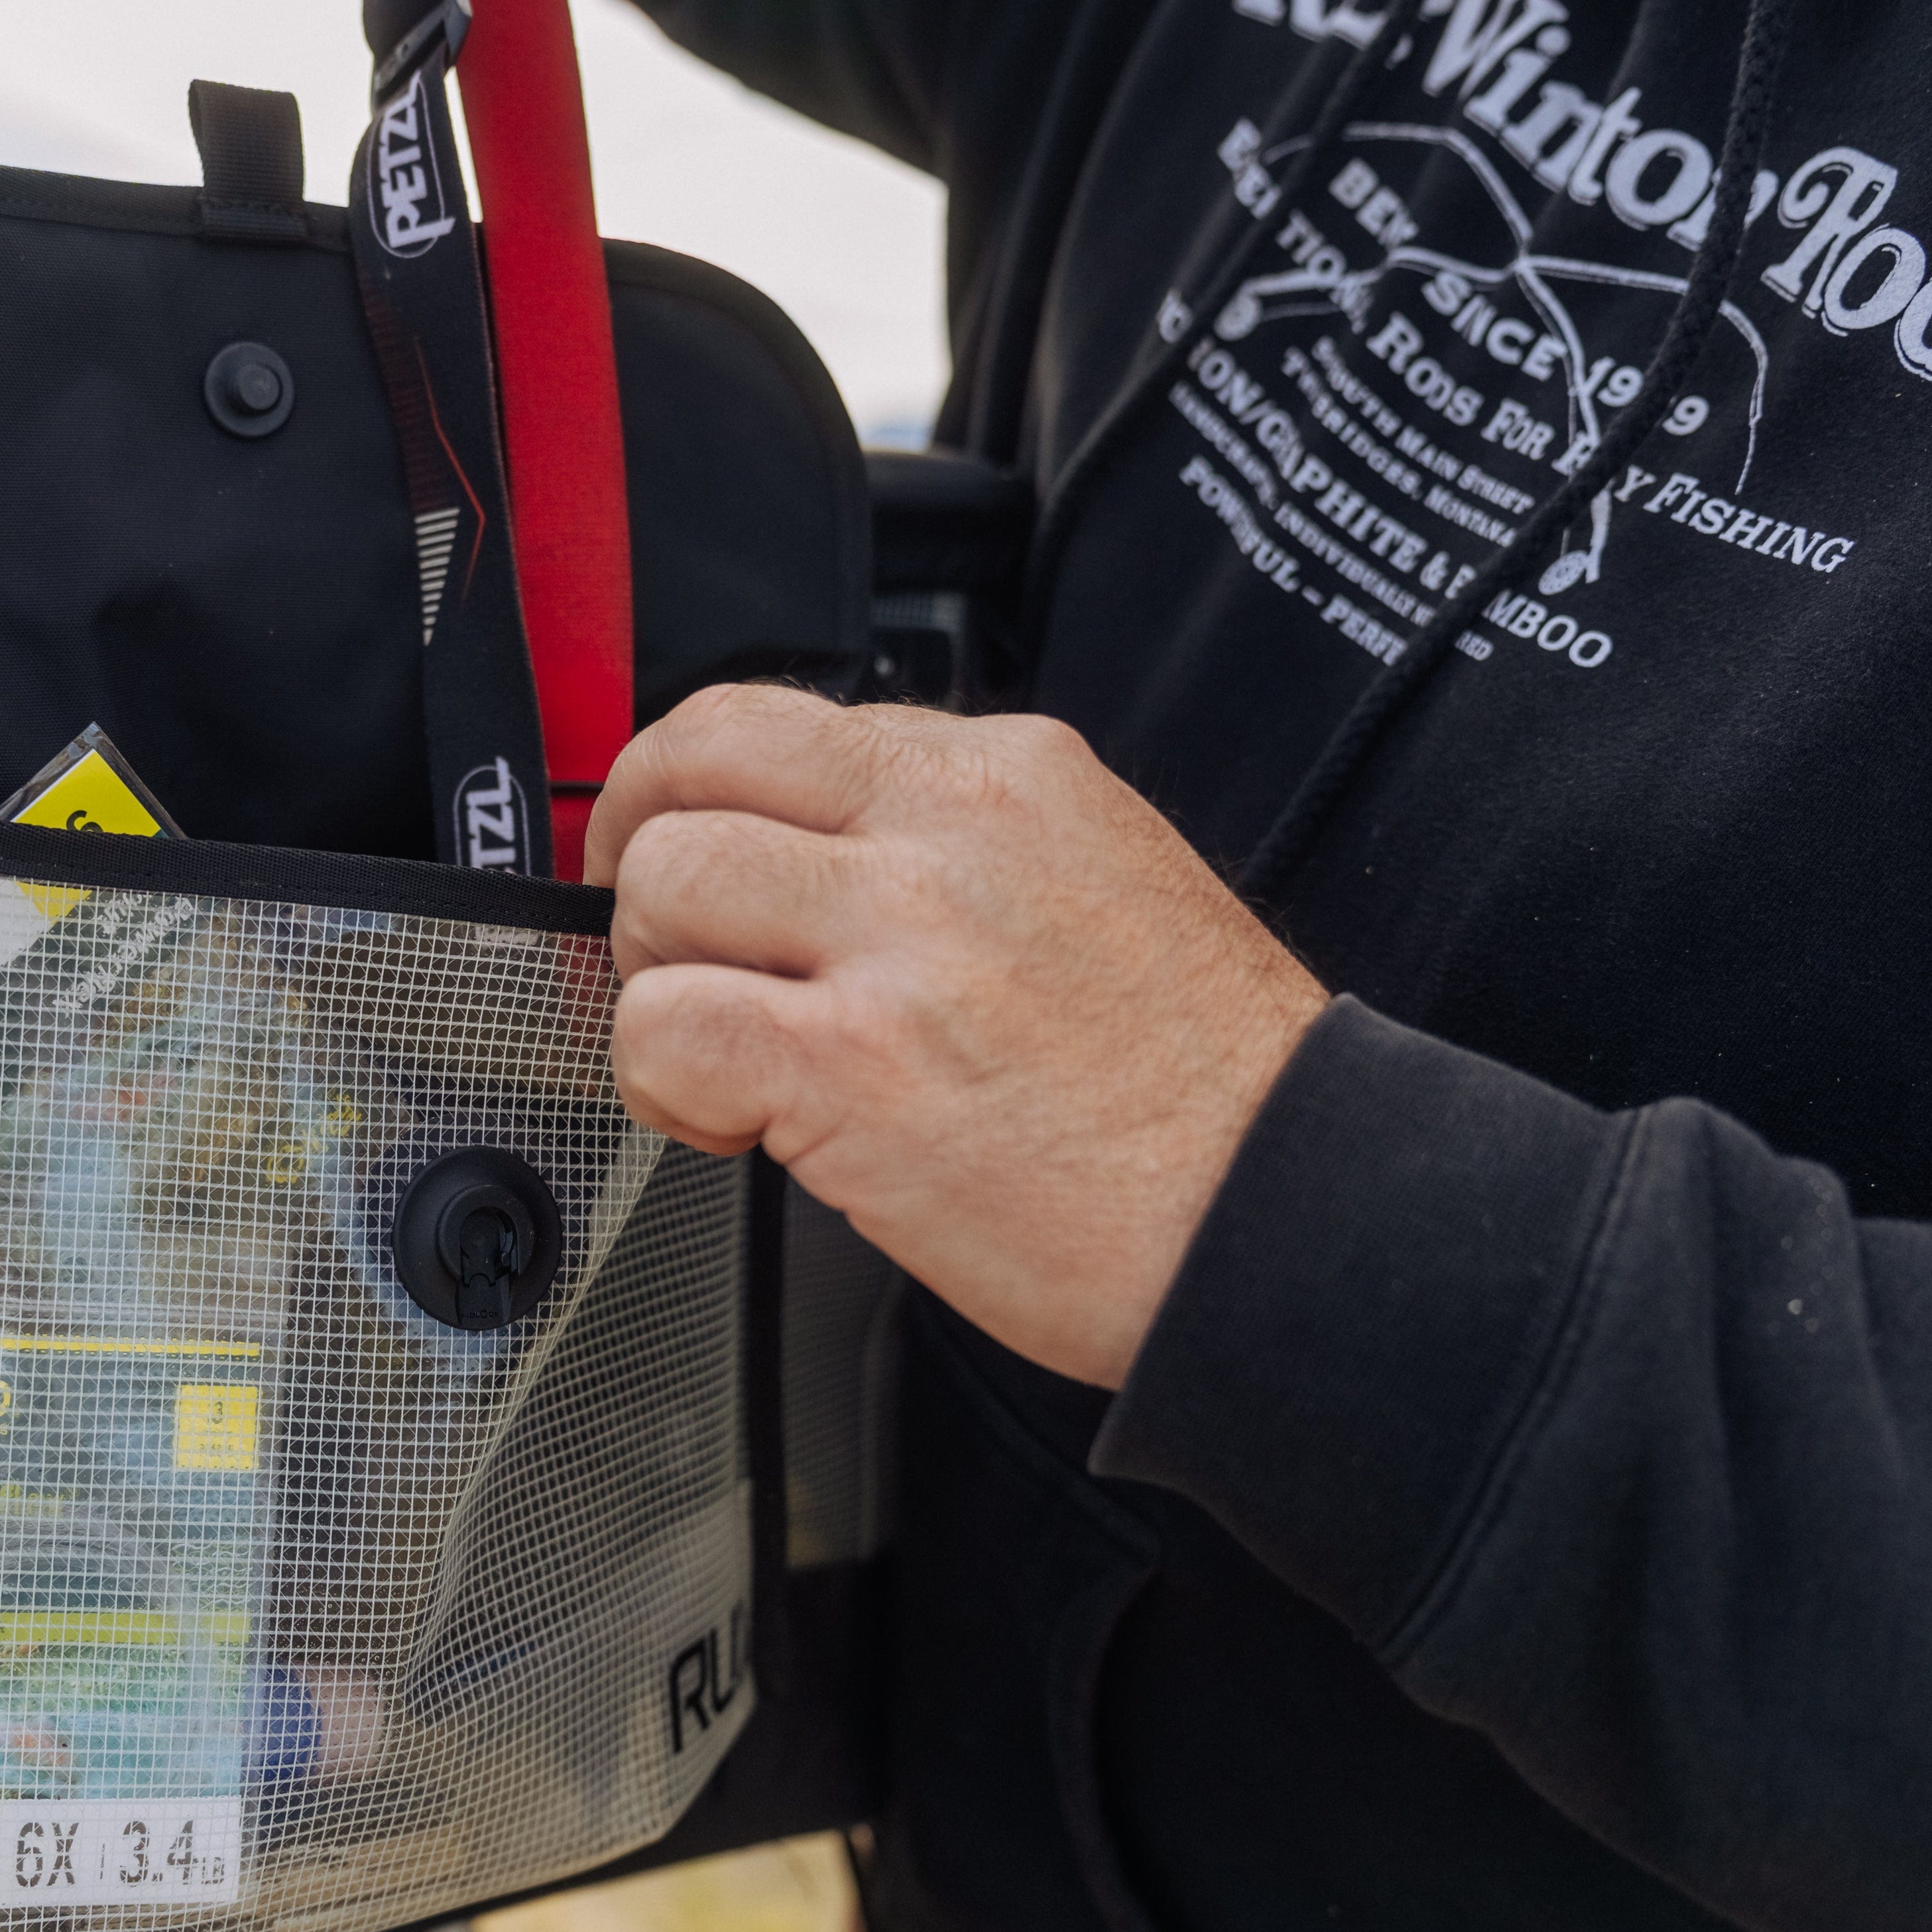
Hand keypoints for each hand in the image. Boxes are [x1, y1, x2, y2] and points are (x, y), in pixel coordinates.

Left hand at [587, 685, 1327, 1389]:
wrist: (1289, 1212)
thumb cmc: (1204, 1094)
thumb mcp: (1104, 882)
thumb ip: (963, 850)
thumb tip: (827, 861)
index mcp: (1012, 772)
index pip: (783, 719)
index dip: (706, 799)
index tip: (704, 869)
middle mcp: (952, 830)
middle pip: (695, 758)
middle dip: (642, 854)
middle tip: (666, 946)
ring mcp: (903, 941)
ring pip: (661, 879)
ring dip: (651, 975)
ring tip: (720, 1051)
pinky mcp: (855, 1067)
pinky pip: (662, 1030)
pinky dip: (659, 1083)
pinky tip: (731, 1124)